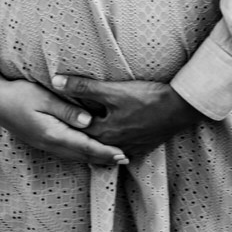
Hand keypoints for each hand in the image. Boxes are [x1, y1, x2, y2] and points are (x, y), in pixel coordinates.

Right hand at [0, 52, 126, 166]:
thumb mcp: (45, 98)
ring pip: (75, 156)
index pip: (85, 146)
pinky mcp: (42, 141)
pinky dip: (82, 154)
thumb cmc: (20, 95)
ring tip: (111, 158)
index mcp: (53, 134)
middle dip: (103, 158)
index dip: (104, 151)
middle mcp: (50, 144)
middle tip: (124, 159)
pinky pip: (67, 152)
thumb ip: (67, 110)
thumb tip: (89, 122)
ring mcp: (45, 145)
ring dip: (94, 158)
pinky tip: (88, 152)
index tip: (121, 154)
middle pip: (82, 155)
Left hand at [52, 74, 199, 155]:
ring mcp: (130, 148)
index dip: (62, 125)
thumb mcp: (113, 90)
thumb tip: (55, 82)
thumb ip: (83, 87)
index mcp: (104, 133)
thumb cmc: (147, 98)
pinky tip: (110, 139)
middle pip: (89, 143)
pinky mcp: (142, 146)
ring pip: (105, 148)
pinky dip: (112, 145)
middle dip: (77, 136)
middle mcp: (115, 146)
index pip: (75, 133)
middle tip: (62, 130)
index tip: (50, 120)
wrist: (181, 108)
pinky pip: (120, 149)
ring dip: (95, 142)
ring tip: (83, 135)